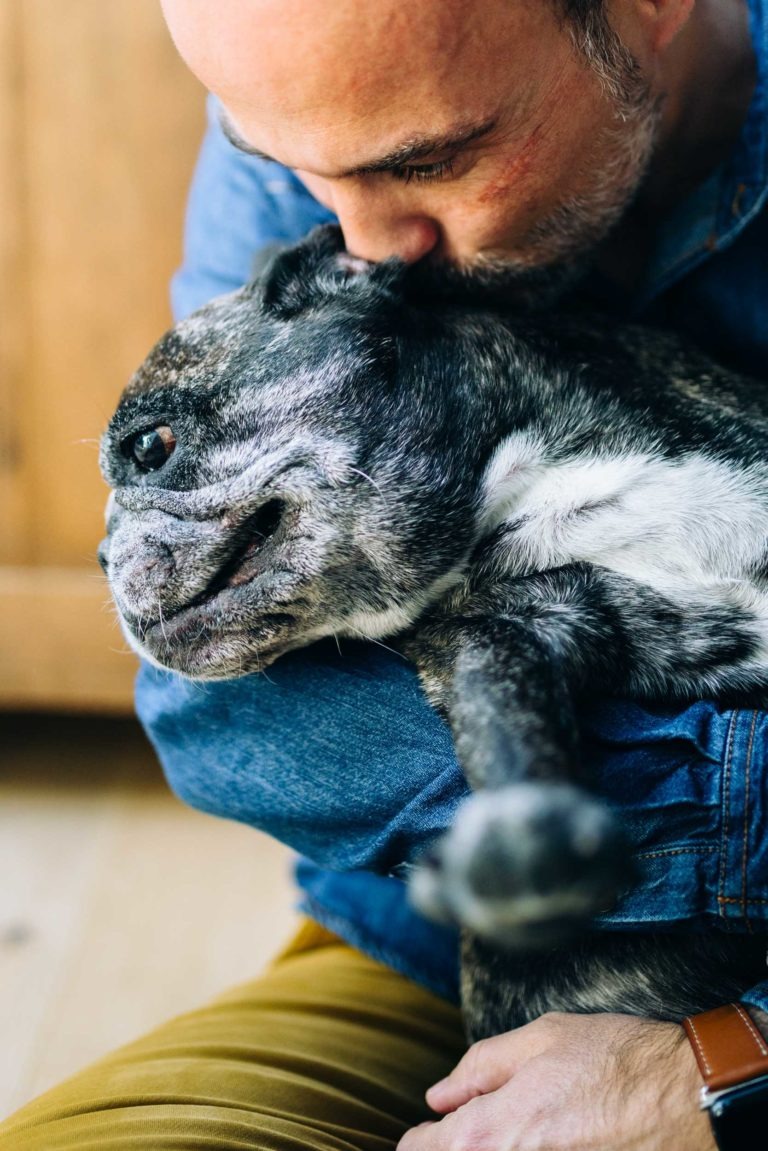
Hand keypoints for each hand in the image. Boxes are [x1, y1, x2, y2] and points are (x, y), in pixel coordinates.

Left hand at [397, 1012, 713, 1150]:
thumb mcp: (543, 1037)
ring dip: (493, 1149)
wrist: (689, 1103)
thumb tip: (439, 1095)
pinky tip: (554, 1140)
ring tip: (525, 1130)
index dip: (423, 1135)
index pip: (421, 1150)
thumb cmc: (618, 1063)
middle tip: (476, 1129)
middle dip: (456, 1146)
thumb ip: (481, 1066)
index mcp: (490, 1131)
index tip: (432, 1127)